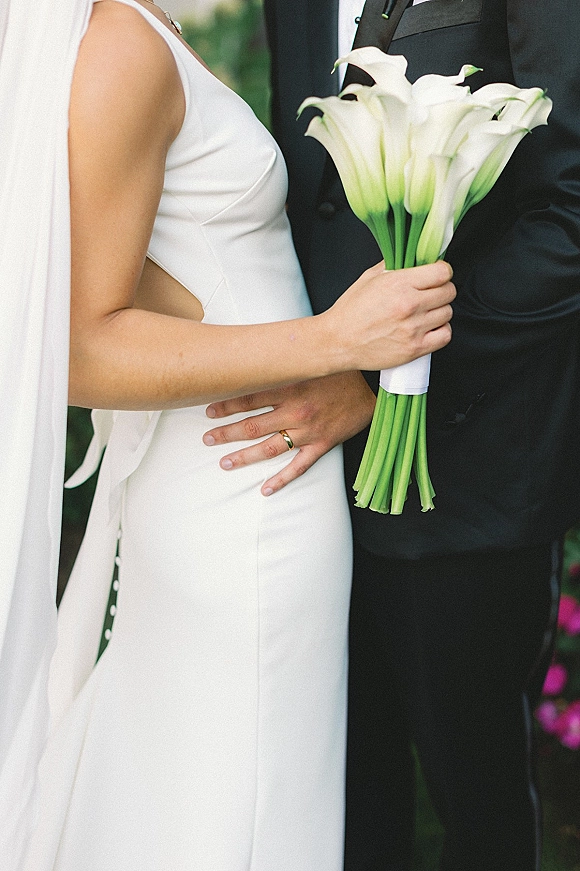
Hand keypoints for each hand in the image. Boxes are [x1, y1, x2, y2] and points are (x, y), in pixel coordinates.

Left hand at [203, 372, 375, 494]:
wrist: (373, 387)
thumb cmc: (338, 370)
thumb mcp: (309, 360)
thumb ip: (283, 361)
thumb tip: (254, 352)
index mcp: (291, 387)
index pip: (249, 398)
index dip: (226, 405)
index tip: (207, 409)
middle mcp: (296, 411)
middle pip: (253, 426)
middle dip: (226, 433)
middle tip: (207, 439)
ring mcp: (309, 431)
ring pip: (269, 448)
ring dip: (244, 457)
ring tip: (224, 463)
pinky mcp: (322, 445)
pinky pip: (298, 467)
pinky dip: (281, 480)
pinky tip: (265, 489)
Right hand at [323, 261, 454, 372]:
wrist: (338, 342)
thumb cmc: (350, 313)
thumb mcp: (369, 278)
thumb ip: (393, 265)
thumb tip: (413, 257)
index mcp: (398, 284)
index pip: (442, 272)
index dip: (442, 272)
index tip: (437, 275)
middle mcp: (409, 305)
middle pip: (449, 292)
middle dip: (442, 290)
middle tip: (430, 294)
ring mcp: (413, 328)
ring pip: (448, 313)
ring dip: (439, 311)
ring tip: (425, 313)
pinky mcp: (415, 348)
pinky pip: (445, 335)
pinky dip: (440, 331)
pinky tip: (428, 328)